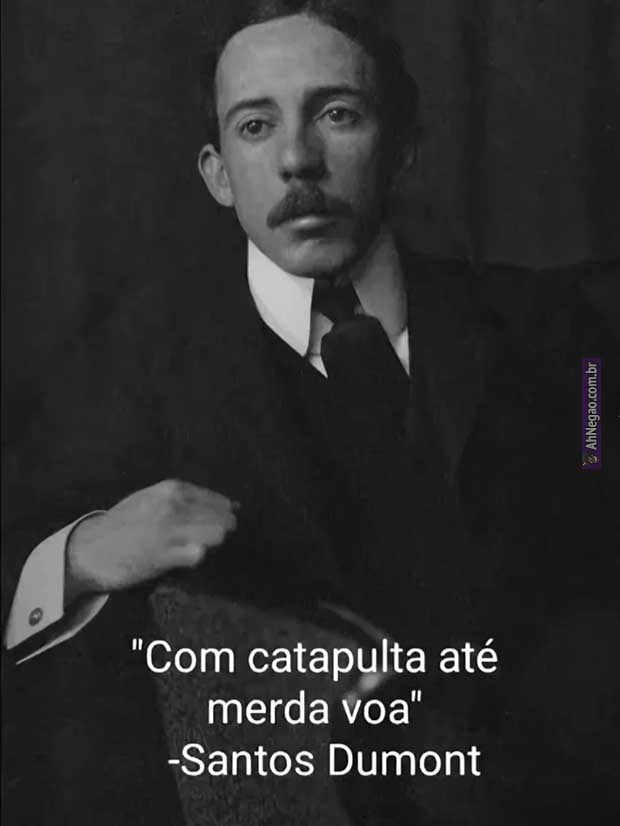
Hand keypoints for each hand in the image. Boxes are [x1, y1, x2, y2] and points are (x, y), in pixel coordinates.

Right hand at [64, 480, 237, 604]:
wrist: (90, 548)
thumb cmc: (122, 522)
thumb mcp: (151, 498)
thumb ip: (184, 499)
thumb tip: (230, 505)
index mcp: (172, 489)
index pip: (218, 500)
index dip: (224, 513)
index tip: (225, 521)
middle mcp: (174, 506)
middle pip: (222, 518)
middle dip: (223, 529)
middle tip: (211, 538)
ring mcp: (170, 530)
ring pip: (216, 535)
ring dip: (212, 543)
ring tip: (196, 546)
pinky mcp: (164, 555)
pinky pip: (198, 555)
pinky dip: (197, 557)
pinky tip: (185, 558)